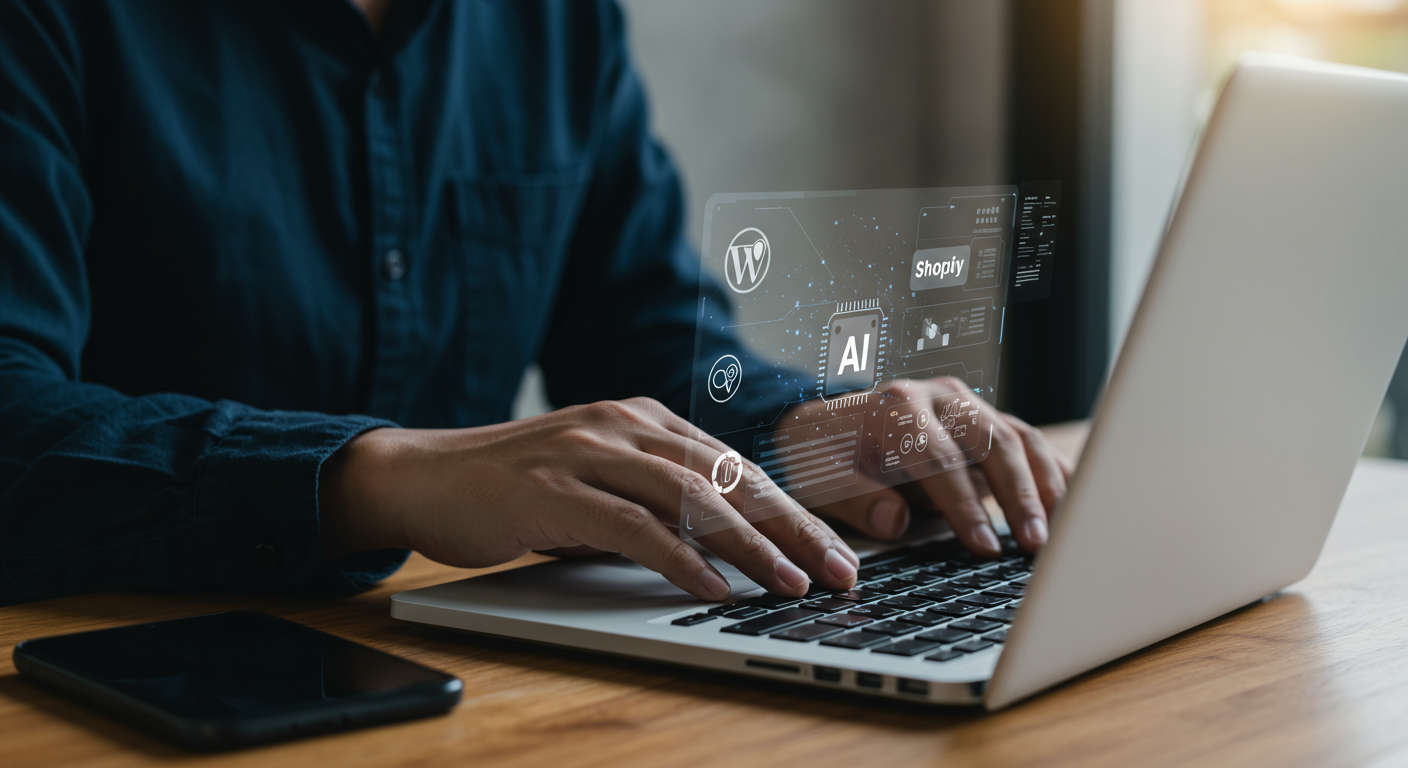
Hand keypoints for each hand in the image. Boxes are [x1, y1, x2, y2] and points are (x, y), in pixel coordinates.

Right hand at [319, 397, 858, 599]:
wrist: (422, 476)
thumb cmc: (515, 488)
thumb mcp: (598, 482)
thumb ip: (656, 500)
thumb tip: (729, 548)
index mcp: (642, 419)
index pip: (737, 465)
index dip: (791, 509)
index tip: (833, 551)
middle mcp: (623, 425)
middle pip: (730, 477)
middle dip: (792, 528)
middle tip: (838, 572)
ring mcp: (589, 453)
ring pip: (693, 497)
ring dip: (751, 545)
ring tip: (791, 584)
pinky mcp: (554, 491)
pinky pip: (634, 526)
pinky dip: (681, 558)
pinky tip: (714, 586)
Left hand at [782, 377, 1070, 555]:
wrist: (824, 425)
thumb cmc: (823, 459)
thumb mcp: (823, 481)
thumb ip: (858, 501)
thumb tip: (896, 520)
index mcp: (897, 408)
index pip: (940, 459)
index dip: (965, 507)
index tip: (984, 548)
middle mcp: (940, 397)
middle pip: (992, 442)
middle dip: (1018, 497)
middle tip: (1036, 546)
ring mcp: (968, 404)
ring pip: (1019, 438)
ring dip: (1046, 486)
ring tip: (1063, 533)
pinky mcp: (986, 418)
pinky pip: (1028, 441)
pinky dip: (1053, 472)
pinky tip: (1075, 505)